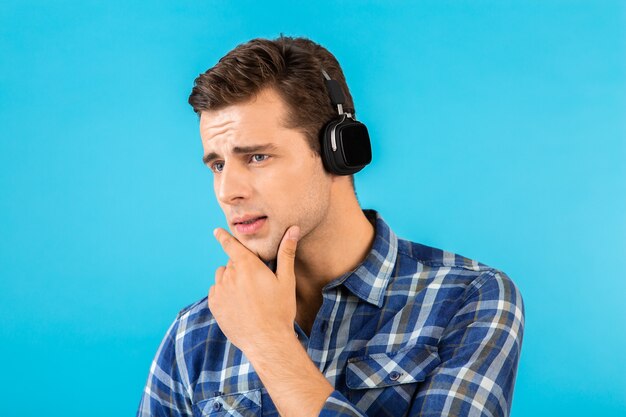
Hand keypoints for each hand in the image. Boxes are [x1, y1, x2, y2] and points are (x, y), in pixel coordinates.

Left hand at [208, 225, 299, 353]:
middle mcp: (230, 275)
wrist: (266, 341)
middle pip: (232, 263)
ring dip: (230, 278)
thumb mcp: (286, 280)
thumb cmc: (280, 310)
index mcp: (247, 266)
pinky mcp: (214, 305)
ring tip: (246, 294)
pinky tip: (238, 304)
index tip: (217, 231)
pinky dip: (224, 293)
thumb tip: (293, 229)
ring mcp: (220, 291)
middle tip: (255, 281)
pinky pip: (216, 291)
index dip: (224, 236)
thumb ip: (286, 252)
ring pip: (222, 276)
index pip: (231, 245)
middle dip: (241, 267)